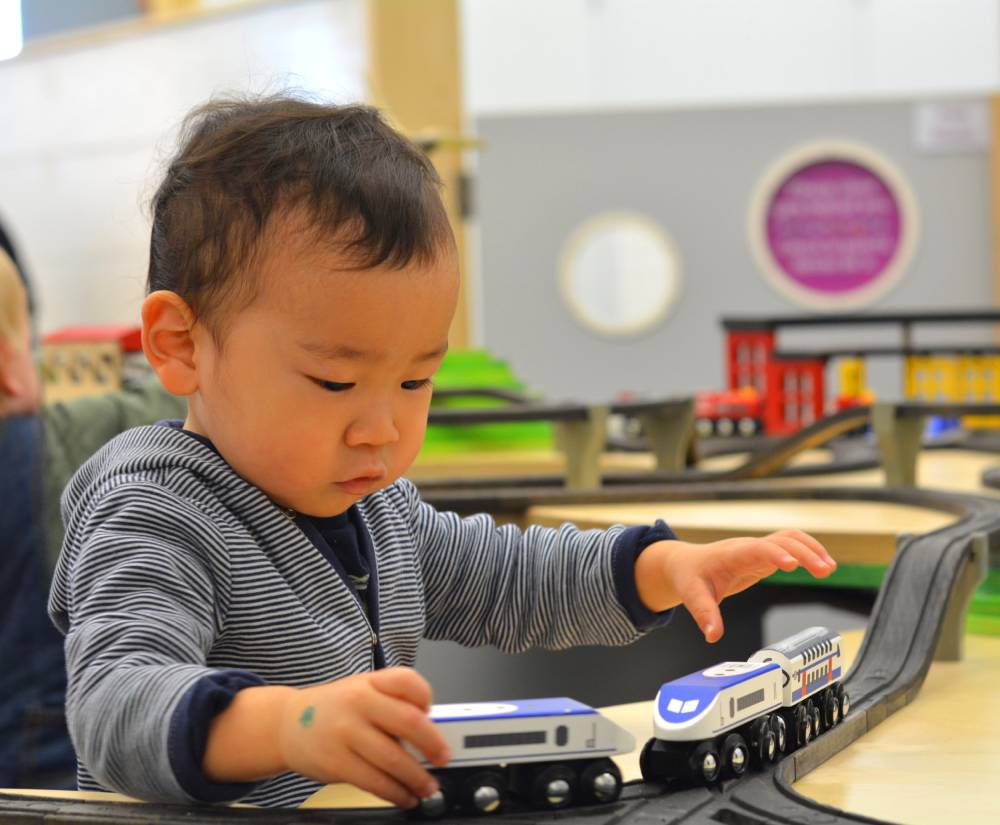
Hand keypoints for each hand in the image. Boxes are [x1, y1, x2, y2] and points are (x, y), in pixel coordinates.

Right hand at [277, 667, 449, 808]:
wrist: (287, 724)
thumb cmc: (334, 708)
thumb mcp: (362, 689)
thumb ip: (392, 703)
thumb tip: (429, 732)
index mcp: (369, 682)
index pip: (406, 681)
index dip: (426, 697)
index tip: (434, 714)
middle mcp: (358, 703)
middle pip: (408, 721)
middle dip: (433, 744)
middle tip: (443, 758)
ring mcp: (345, 733)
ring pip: (393, 759)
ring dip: (417, 778)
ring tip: (428, 787)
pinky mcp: (336, 763)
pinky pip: (374, 781)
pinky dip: (395, 793)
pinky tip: (404, 796)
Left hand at [635, 530, 835, 642]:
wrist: (686, 563)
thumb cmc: (690, 576)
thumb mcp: (692, 595)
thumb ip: (704, 613)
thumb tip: (713, 635)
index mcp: (732, 555)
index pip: (758, 549)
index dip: (776, 554)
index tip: (792, 565)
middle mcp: (749, 547)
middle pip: (782, 540)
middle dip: (804, 552)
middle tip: (824, 570)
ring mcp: (758, 549)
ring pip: (790, 538)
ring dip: (811, 548)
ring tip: (829, 568)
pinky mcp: (765, 555)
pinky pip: (791, 546)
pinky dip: (809, 551)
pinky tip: (823, 566)